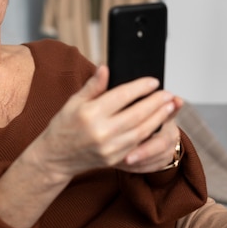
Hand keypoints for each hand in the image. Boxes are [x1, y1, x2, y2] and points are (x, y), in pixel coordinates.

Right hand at [35, 65, 179, 177]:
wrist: (56, 157)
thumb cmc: (63, 126)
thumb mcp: (74, 102)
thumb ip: (92, 86)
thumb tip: (105, 68)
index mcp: (90, 114)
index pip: (122, 96)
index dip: (140, 88)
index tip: (154, 81)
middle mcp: (101, 132)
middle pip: (137, 114)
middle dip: (156, 103)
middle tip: (168, 94)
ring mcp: (110, 148)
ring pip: (142, 131)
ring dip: (159, 118)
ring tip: (169, 107)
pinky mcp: (115, 159)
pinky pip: (138, 145)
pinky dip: (151, 134)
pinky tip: (159, 125)